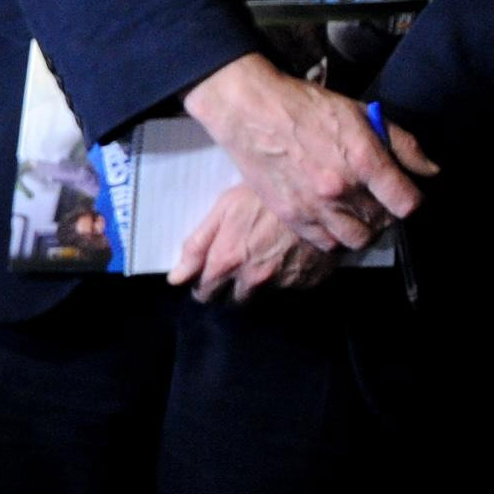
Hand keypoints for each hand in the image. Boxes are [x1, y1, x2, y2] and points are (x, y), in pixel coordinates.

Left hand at [167, 181, 336, 303]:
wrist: (317, 192)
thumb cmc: (265, 195)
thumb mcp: (225, 209)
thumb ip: (197, 246)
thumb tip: (176, 278)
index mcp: (228, 262)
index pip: (205, 294)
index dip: (205, 284)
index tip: (210, 274)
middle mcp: (254, 278)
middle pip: (233, 300)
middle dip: (230, 287)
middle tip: (239, 263)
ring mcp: (283, 283)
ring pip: (261, 297)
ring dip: (258, 285)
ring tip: (264, 256)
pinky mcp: (308, 281)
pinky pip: (289, 290)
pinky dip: (286, 278)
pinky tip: (287, 257)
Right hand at [182, 54, 433, 254]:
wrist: (253, 114)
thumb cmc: (307, 109)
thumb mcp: (362, 114)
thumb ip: (402, 144)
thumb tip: (430, 171)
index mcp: (364, 160)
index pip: (407, 203)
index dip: (413, 200)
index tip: (406, 194)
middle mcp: (341, 189)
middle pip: (383, 223)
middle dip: (387, 213)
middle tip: (379, 200)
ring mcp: (314, 207)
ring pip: (356, 240)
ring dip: (363, 229)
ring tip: (358, 213)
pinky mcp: (292, 216)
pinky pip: (326, 243)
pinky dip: (336, 236)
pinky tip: (334, 219)